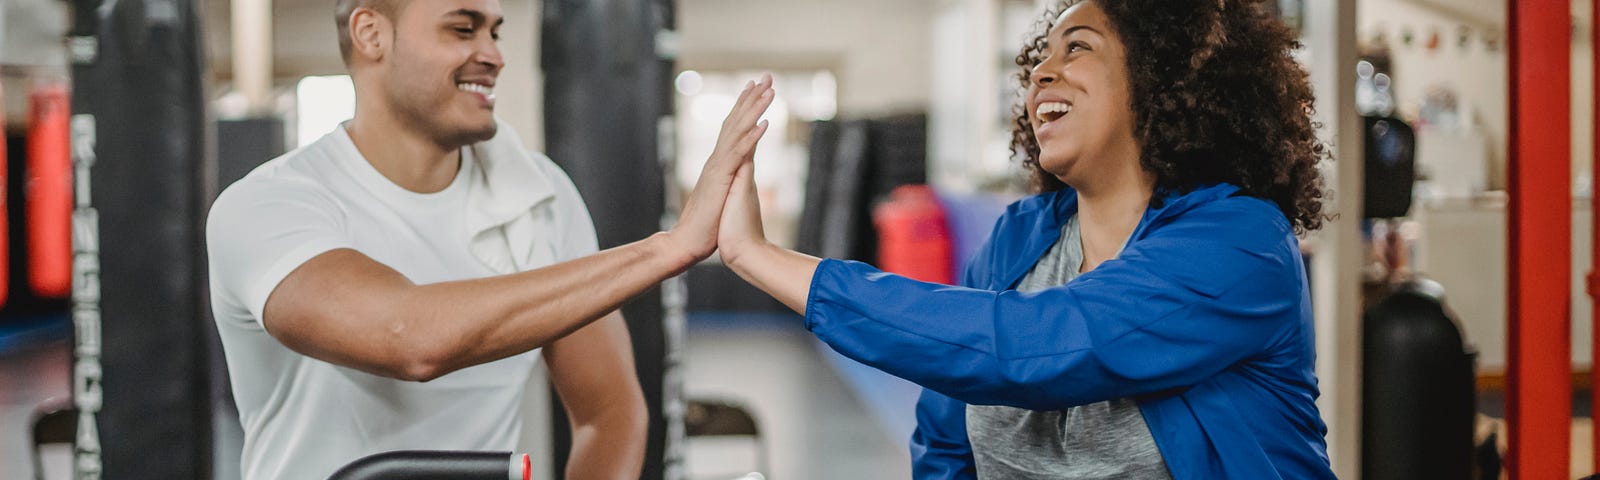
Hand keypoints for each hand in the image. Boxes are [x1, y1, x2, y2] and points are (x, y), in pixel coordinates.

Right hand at [664, 74, 773, 261]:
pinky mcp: (720, 179)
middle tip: (766, 76)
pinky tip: (765, 123)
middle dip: (751, 98)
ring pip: (738, 131)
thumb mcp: (720, 198)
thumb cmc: (704, 225)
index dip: (744, 107)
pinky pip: (738, 154)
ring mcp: (718, 168)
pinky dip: (751, 138)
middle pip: (735, 121)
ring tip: (769, 91)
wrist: (687, 243)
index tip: (756, 88)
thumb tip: (733, 177)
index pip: (733, 128)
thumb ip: (726, 184)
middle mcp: (717, 160)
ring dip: (754, 110)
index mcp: (719, 164)